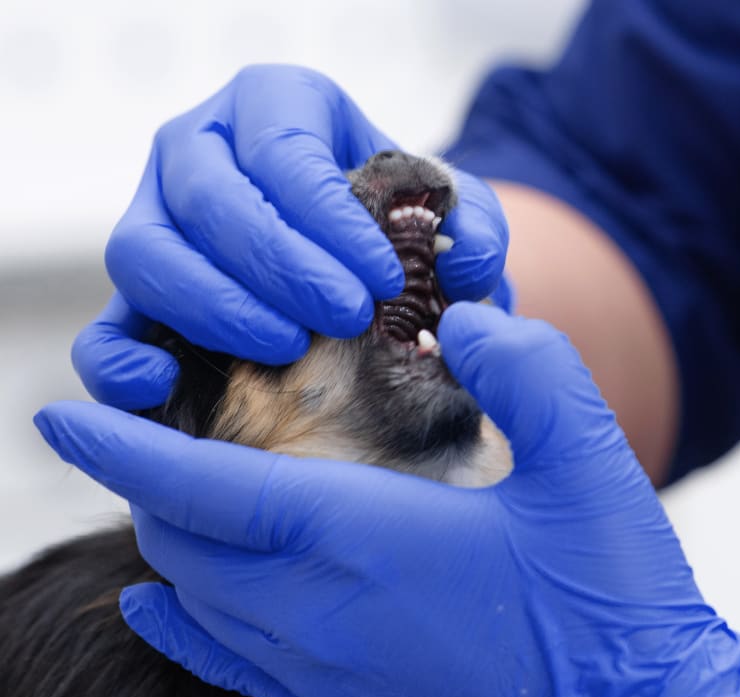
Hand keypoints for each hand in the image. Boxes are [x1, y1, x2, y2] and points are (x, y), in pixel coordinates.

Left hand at [36, 303, 739, 696]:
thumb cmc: (612, 600)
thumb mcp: (586, 458)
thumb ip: (524, 367)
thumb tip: (465, 323)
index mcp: (359, 539)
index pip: (198, 490)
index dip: (121, 449)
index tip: (64, 416)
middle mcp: (315, 610)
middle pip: (181, 544)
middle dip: (150, 486)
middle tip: (157, 435)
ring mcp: (322, 668)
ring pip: (195, 600)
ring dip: (172, 543)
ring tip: (174, 498)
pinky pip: (223, 662)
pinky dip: (179, 622)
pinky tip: (160, 606)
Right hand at [72, 64, 508, 408]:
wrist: (353, 265)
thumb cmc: (393, 230)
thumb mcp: (447, 217)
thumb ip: (473, 229)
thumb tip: (471, 263)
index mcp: (272, 107)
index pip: (282, 148)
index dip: (329, 220)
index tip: (383, 280)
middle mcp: (197, 152)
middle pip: (209, 199)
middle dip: (279, 266)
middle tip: (345, 318)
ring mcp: (155, 221)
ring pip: (145, 254)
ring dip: (217, 309)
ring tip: (289, 347)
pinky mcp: (138, 297)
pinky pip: (103, 327)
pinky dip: (119, 362)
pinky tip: (165, 384)